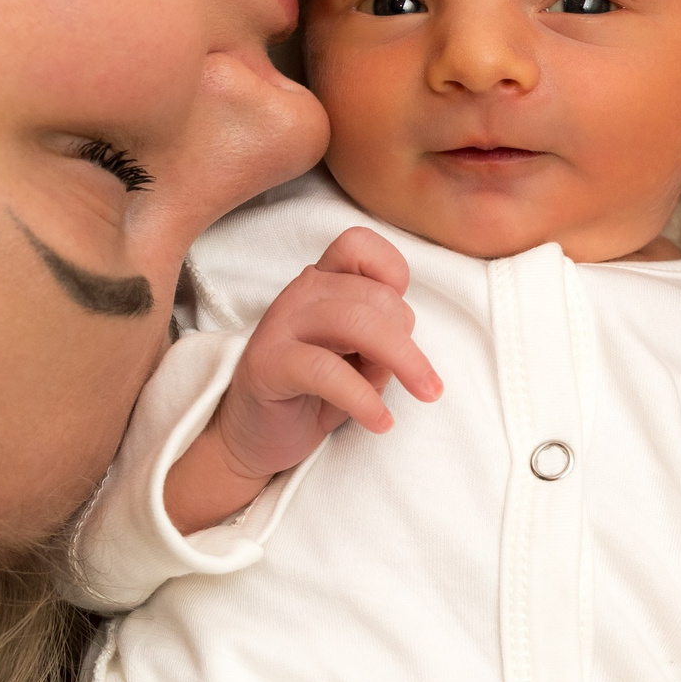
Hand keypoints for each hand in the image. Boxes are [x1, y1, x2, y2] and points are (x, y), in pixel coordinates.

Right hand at [164, 228, 441, 532]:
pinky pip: (327, 371)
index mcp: (324, 281)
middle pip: (374, 295)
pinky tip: (381, 421)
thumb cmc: (316, 393)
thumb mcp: (361, 360)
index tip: (405, 320)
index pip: (359, 244)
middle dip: (409, 341)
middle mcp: (301, 293)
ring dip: (403, 361)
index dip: (393, 272)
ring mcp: (280, 325)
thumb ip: (382, 340)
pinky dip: (364, 398)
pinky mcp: (266, 364)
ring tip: (423, 394)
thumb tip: (402, 348)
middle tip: (423, 383)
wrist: (257, 436)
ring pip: (356, 323)